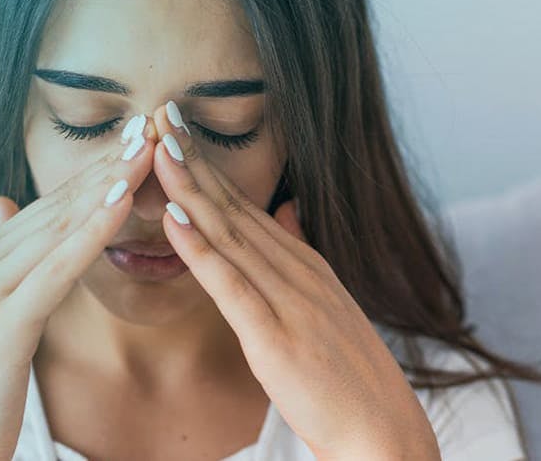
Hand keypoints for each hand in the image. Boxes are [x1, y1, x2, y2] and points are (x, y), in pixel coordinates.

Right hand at [0, 120, 156, 460]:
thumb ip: (3, 253)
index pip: (52, 202)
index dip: (96, 167)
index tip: (135, 133)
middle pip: (59, 202)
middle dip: (108, 161)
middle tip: (151, 121)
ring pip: (62, 223)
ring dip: (108, 181)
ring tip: (146, 146)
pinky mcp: (6, 318)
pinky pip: (60, 265)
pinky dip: (93, 229)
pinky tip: (122, 200)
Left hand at [148, 108, 441, 459]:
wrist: (383, 433)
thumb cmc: (348, 380)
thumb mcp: (327, 306)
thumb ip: (299, 256)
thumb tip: (285, 209)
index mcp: (305, 266)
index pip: (246, 206)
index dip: (208, 165)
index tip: (176, 127)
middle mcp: (297, 273)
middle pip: (234, 207)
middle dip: (193, 159)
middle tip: (158, 113)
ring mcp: (288, 302)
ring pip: (228, 234)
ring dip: (189, 188)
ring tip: (157, 148)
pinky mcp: (275, 338)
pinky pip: (231, 286)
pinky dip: (200, 248)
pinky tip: (173, 217)